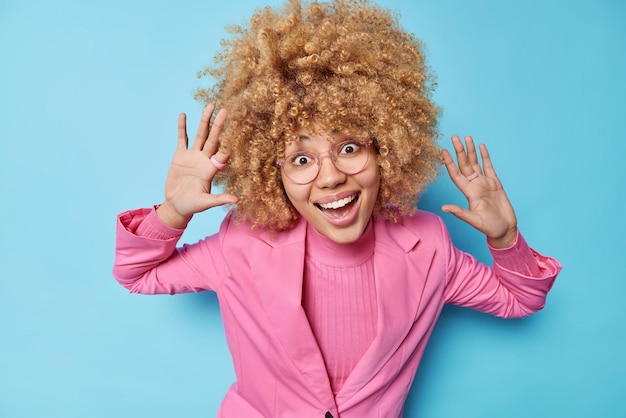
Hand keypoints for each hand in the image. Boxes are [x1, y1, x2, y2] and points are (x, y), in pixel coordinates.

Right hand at [156, 103, 237, 228]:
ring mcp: (192, 156)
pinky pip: (182, 138)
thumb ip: (219, 199)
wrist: (177, 205)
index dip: (229, 142)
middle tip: (225, 110)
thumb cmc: (192, 206)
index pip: (223, 153)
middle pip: (213, 138)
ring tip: (210, 105)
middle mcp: (204, 160)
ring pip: (200, 134)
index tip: (237, 130)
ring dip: (204, 120)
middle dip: (218, 124)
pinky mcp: (180, 156)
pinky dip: (182, 127)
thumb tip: (236, 200)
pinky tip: (183, 115)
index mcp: (211, 169)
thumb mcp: (205, 203)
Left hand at [441, 135, 516, 247]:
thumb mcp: (473, 220)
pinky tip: (481, 146)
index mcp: (469, 192)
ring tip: (467, 137)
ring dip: (471, 151)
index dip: (449, 163)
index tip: (443, 151)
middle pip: (465, 164)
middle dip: (459, 151)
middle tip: (454, 137)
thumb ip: (459, 212)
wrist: (505, 230)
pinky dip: (485, 156)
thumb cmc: (489, 228)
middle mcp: (475, 186)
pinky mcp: (495, 183)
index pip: (456, 174)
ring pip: (476, 163)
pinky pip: (489, 166)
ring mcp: (485, 183)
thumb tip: (443, 208)